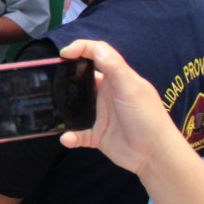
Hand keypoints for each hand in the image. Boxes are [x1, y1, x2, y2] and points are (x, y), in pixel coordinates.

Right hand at [57, 39, 182, 175]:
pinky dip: (70, 136)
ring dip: (63, 109)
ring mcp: (101, 115)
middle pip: (81, 79)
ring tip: (49, 108)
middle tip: (47, 79)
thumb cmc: (147, 117)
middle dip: (64, 77)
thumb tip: (94, 48)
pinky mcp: (97, 135)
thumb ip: (114, 68)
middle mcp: (106, 94)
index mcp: (116, 79)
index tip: (63, 54)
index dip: (81, 49)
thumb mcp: (132, 89)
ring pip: (75, 107)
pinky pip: (78, 134)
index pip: (97, 55)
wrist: (156, 155)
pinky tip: (67, 138)